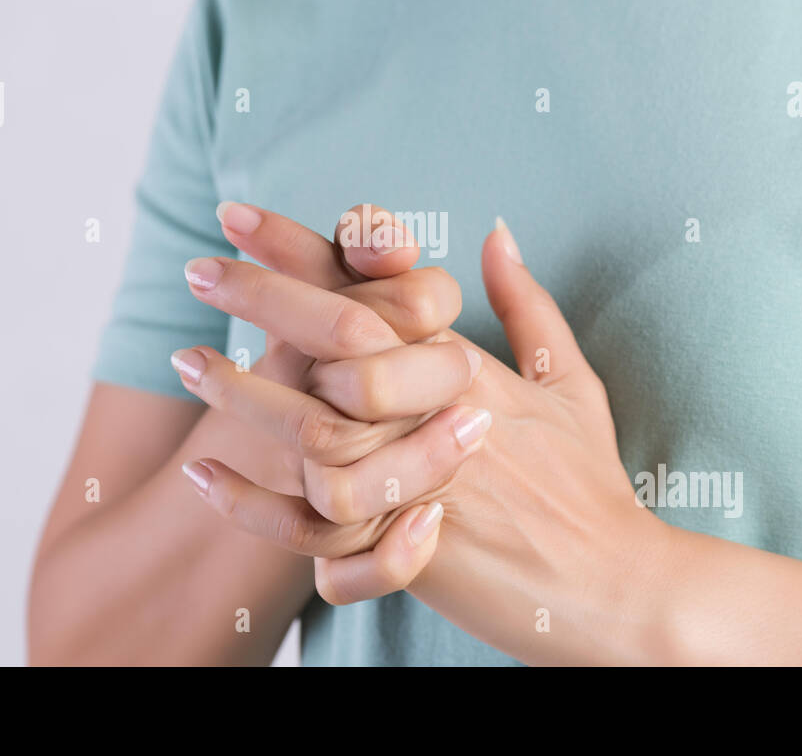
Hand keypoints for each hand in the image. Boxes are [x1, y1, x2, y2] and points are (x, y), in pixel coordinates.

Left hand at [182, 211, 664, 663]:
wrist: (613, 587)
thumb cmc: (591, 485)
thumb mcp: (571, 385)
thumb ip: (529, 306)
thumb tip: (498, 233)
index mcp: (468, 366)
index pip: (375, 287)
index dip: (303, 247)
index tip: (239, 215)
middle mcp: (438, 414)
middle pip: (333, 341)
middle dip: (258, 297)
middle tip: (198, 269)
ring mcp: (421, 482)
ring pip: (310, 430)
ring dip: (240, 394)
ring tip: (188, 362)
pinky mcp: (405, 549)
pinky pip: (309, 527)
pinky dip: (249, 503)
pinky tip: (205, 473)